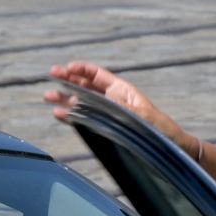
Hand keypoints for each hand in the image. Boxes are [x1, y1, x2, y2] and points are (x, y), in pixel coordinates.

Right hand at [44, 61, 186, 145]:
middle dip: (68, 79)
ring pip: (81, 102)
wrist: (168, 148)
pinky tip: (58, 114)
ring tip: (47, 96)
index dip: (82, 69)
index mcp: (122, 90)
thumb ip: (122, 108)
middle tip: (51, 74)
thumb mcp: (143, 116)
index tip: (67, 67)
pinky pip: (83, 119)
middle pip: (85, 85)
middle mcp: (111, 99)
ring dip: (64, 98)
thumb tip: (103, 103)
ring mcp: (106, 114)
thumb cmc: (160, 129)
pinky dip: (70, 116)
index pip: (97, 75)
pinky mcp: (104, 128)